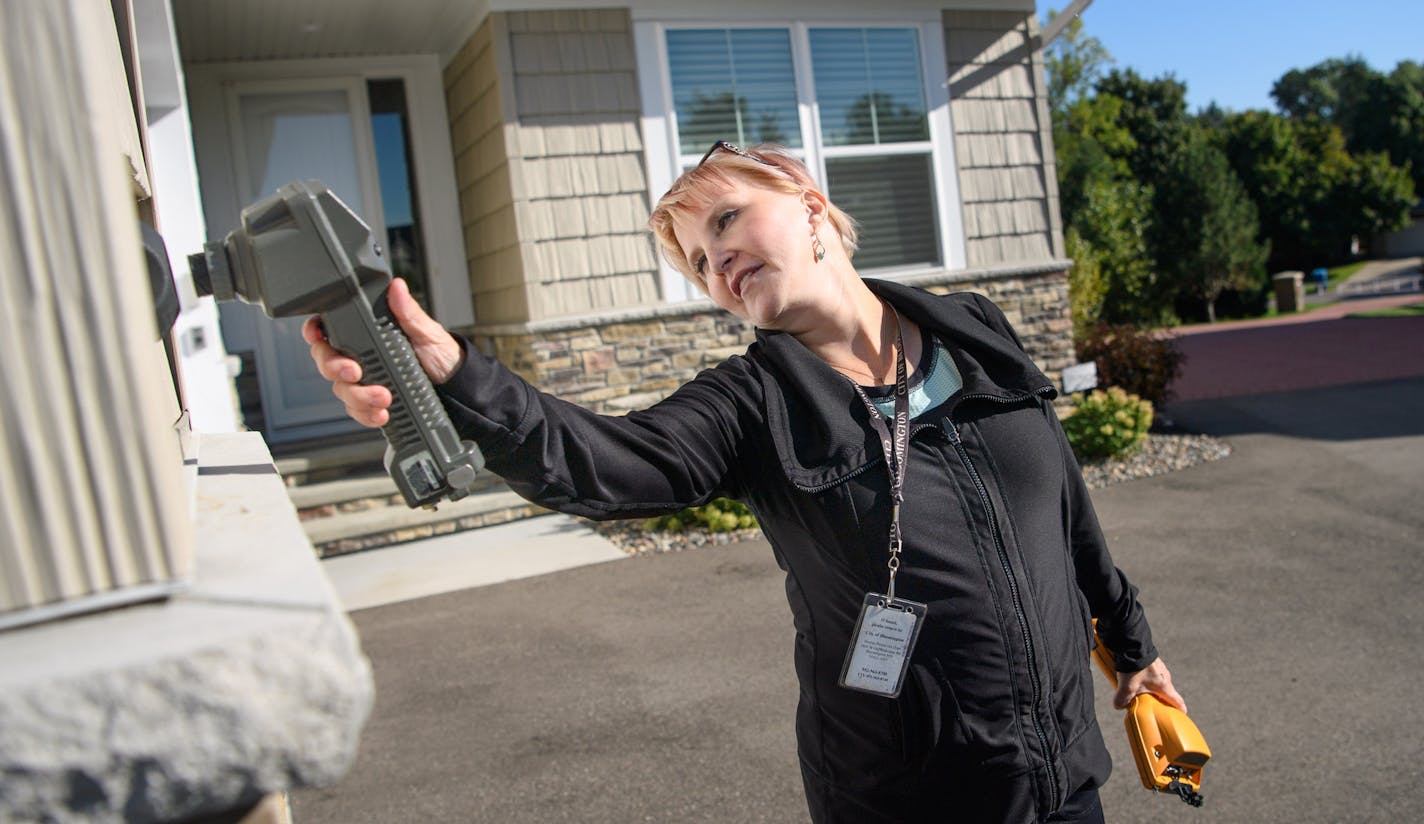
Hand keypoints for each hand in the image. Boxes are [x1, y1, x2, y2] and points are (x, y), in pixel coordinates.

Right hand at [301, 278, 461, 427]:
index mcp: (368, 333)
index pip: (330, 328)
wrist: (455, 387)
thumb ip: (408, 312)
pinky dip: (366, 414)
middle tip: (356, 371)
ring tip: (384, 397)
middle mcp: (360, 356)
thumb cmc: (440, 354)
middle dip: (335, 367)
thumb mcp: (427, 330)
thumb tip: (397, 288)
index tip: (318, 335)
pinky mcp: (371, 403)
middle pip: (326, 360)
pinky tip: (381, 413)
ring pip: (341, 389)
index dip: (315, 330)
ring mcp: (364, 380)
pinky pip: (356, 411)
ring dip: (359, 395)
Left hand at [1113, 657, 1186, 713]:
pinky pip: (1151, 674)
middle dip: (1159, 701)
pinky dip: (1144, 679)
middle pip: (1166, 694)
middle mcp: (1165, 677)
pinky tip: (1133, 678)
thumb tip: (1119, 706)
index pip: (1178, 702)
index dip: (1179, 711)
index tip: (1178, 716)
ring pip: (1157, 683)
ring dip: (1149, 689)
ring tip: (1137, 692)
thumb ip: (1122, 700)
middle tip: (1149, 707)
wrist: (1132, 644)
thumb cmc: (1134, 667)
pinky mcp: (1152, 662)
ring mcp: (1160, 669)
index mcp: (1164, 686)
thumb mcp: (1126, 687)